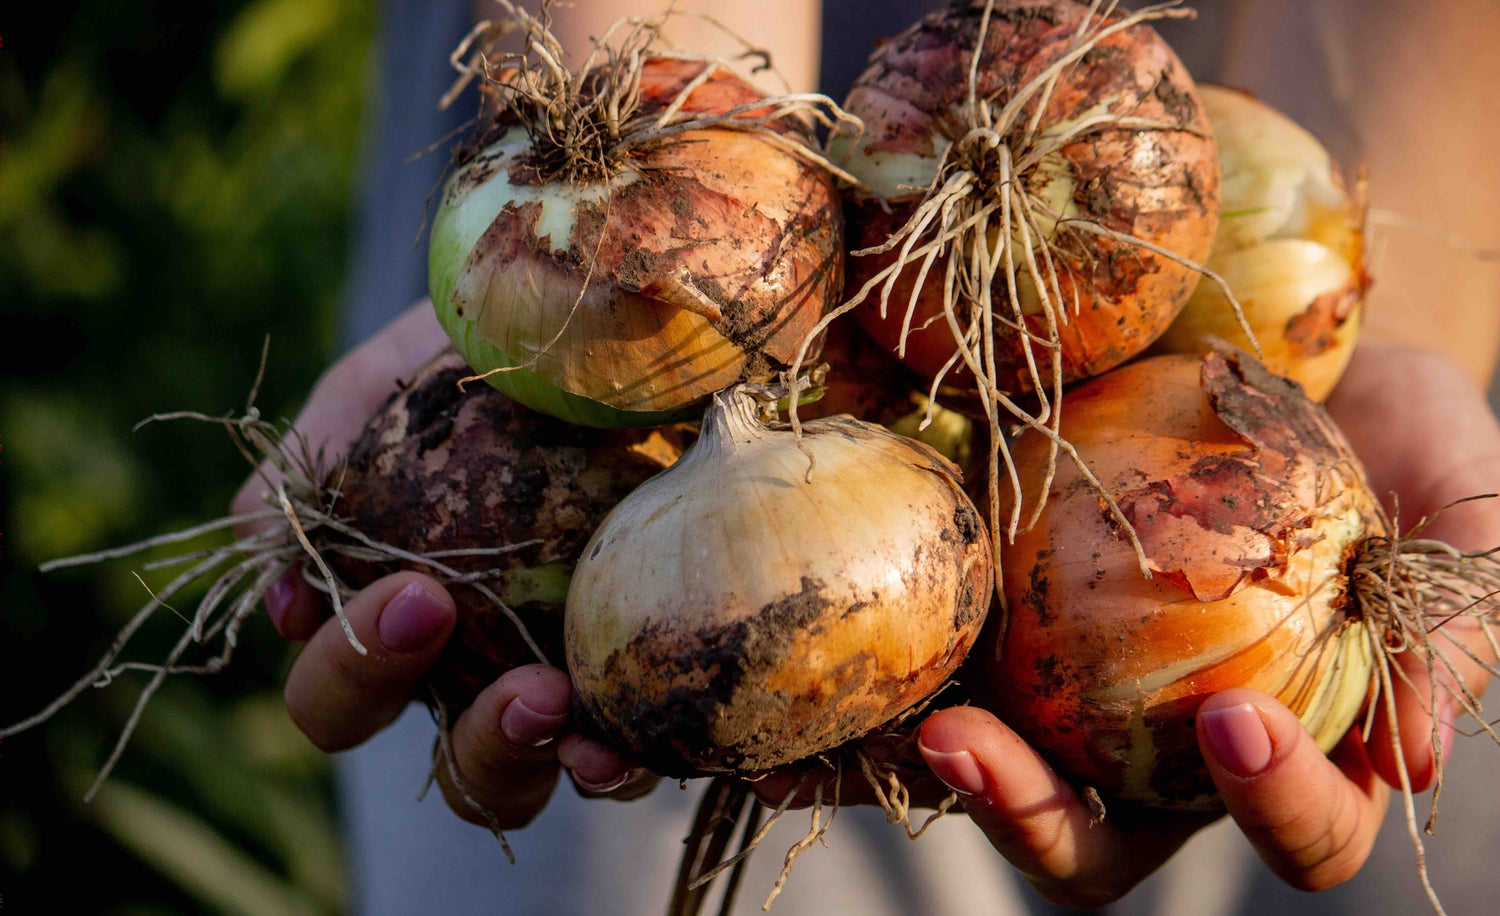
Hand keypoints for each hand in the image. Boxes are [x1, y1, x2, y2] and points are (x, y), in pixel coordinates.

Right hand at [232, 300, 650, 828]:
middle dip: (417, 707)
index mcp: (408, 604)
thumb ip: (333, 441)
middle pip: (438, 756)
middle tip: (448, 623)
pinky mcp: (666, 678)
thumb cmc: (509, 345)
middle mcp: (487, 663)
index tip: (401, 592)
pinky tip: (632, 731)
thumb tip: (262, 546)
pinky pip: (644, 749)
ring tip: (550, 701)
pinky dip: (626, 755)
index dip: (347, 665)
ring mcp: (578, 679)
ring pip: (525, 776)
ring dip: (517, 754)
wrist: (641, 306)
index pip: (344, 680)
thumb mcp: (411, 366)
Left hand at [907, 341, 1499, 906]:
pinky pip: (931, 662)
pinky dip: (874, 676)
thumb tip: (1408, 758)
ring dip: (915, 770)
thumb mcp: (1460, 506)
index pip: (1296, 829)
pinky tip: (818, 648)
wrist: (1297, 346)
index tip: (1239, 713)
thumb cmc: (1398, 434)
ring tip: (863, 724)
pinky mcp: (1000, 620)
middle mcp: (1167, 750)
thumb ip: (1454, 623)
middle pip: (1097, 847)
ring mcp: (1074, 693)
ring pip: (987, 775)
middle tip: (964, 743)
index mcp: (1293, 747)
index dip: (1275, 807)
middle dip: (1029, 821)